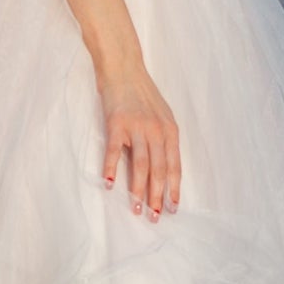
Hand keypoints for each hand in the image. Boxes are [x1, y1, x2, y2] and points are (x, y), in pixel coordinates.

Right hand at [99, 64, 180, 220]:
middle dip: (157, 196)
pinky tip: (109, 184)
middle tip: (155, 216)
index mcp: (170, 130)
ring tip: (135, 208)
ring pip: (140, 164)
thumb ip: (163, 139)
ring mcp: (136, 126)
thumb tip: (163, 167)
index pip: (174, 166)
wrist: (123, 67)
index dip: (174, 188)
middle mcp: (156, 130)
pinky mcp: (116, 123)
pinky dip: (110, 169)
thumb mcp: (161, 115)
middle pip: (159, 169)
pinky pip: (114, 151)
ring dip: (137, 189)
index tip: (173, 208)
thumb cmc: (141, 92)